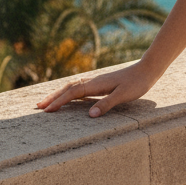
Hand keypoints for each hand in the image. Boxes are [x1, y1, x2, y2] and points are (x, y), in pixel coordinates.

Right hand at [35, 60, 156, 117]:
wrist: (147, 70)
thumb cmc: (137, 83)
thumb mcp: (123, 95)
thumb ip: (107, 103)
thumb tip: (90, 115)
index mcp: (96, 84)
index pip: (72, 93)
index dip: (59, 101)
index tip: (46, 110)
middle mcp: (93, 81)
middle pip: (68, 88)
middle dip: (53, 97)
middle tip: (38, 106)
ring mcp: (96, 81)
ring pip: (72, 86)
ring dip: (59, 94)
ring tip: (48, 102)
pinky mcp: (101, 83)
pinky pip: (79, 87)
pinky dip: (69, 92)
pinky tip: (68, 96)